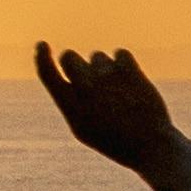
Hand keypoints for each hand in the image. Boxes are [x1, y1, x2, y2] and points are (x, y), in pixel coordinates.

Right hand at [34, 42, 183, 178]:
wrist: (149, 145)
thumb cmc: (113, 140)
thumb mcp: (82, 128)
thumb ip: (71, 102)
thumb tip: (69, 78)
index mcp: (69, 104)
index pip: (46, 71)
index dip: (41, 56)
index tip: (42, 45)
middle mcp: (84, 86)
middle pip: (69, 56)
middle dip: (75, 63)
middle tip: (88, 76)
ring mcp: (106, 76)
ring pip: (97, 56)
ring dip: (103, 68)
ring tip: (117, 90)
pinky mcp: (129, 70)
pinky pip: (120, 53)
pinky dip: (123, 64)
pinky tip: (130, 81)